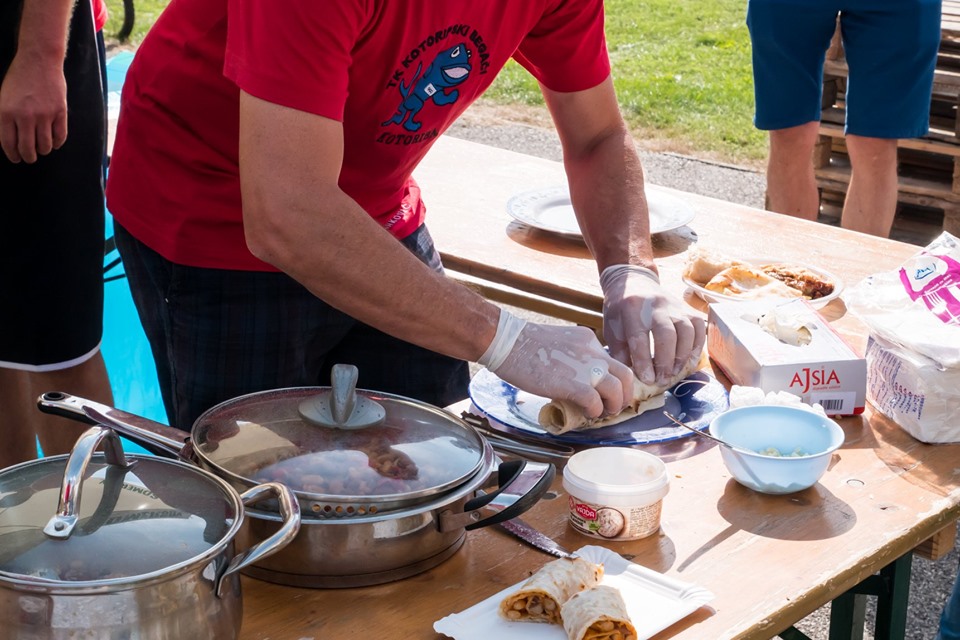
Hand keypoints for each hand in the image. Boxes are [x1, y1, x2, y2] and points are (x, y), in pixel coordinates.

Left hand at [0, 56, 67, 162]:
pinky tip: (55, 141)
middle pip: (28, 148)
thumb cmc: (19, 77)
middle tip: (30, 157)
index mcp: (6, 112)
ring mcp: (44, 115)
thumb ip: (5, 117)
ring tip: (42, 148)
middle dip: (29, 157)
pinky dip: (58, 143)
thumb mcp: (3, 97)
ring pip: (45, 145)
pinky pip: (60, 136)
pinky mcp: (60, 112)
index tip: (16, 158)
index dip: (13, 154)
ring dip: (44, 150)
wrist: (39, 60)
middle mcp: (25, 116)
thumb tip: (10, 138)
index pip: (9, 143)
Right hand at [478, 311, 634, 418]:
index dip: (615, 381)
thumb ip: (574, 358)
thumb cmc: (523, 345)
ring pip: (618, 390)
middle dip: (624, 395)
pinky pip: (596, 403)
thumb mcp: (559, 344)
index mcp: (588, 341)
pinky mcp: (574, 384)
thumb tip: (576, 380)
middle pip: (626, 375)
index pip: (613, 362)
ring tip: (602, 413)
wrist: (507, 342)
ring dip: (614, 406)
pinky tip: (585, 414)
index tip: (608, 392)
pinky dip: (594, 412)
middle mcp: (593, 352)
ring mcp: (586, 368)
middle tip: (614, 406)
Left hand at [600, 264, 705, 385]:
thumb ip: (620, 352)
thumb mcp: (612, 328)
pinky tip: (690, 361)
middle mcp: (655, 305)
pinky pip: (699, 327)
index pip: (639, 338)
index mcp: (631, 308)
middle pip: (666, 334)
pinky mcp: (687, 308)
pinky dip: (697, 346)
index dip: (644, 361)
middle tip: (661, 380)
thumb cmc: (620, 310)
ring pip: (686, 331)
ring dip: (682, 356)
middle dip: (665, 361)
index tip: (647, 379)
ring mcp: (674, 305)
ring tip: (674, 373)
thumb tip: (631, 377)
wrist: (633, 281)